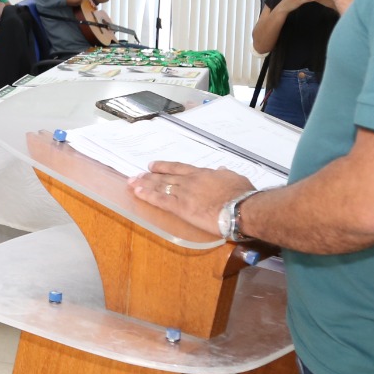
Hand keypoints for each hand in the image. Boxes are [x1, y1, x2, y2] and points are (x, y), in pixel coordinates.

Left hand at [128, 162, 252, 235]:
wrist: (240, 208)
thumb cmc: (241, 194)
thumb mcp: (235, 178)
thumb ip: (224, 174)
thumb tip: (220, 169)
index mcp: (202, 174)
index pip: (178, 168)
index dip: (164, 167)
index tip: (152, 165)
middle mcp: (189, 181)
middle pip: (164, 177)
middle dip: (149, 176)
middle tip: (136, 175)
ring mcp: (183, 193)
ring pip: (159, 186)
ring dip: (144, 184)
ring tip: (132, 182)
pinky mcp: (180, 207)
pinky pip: (160, 200)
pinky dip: (147, 195)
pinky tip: (137, 193)